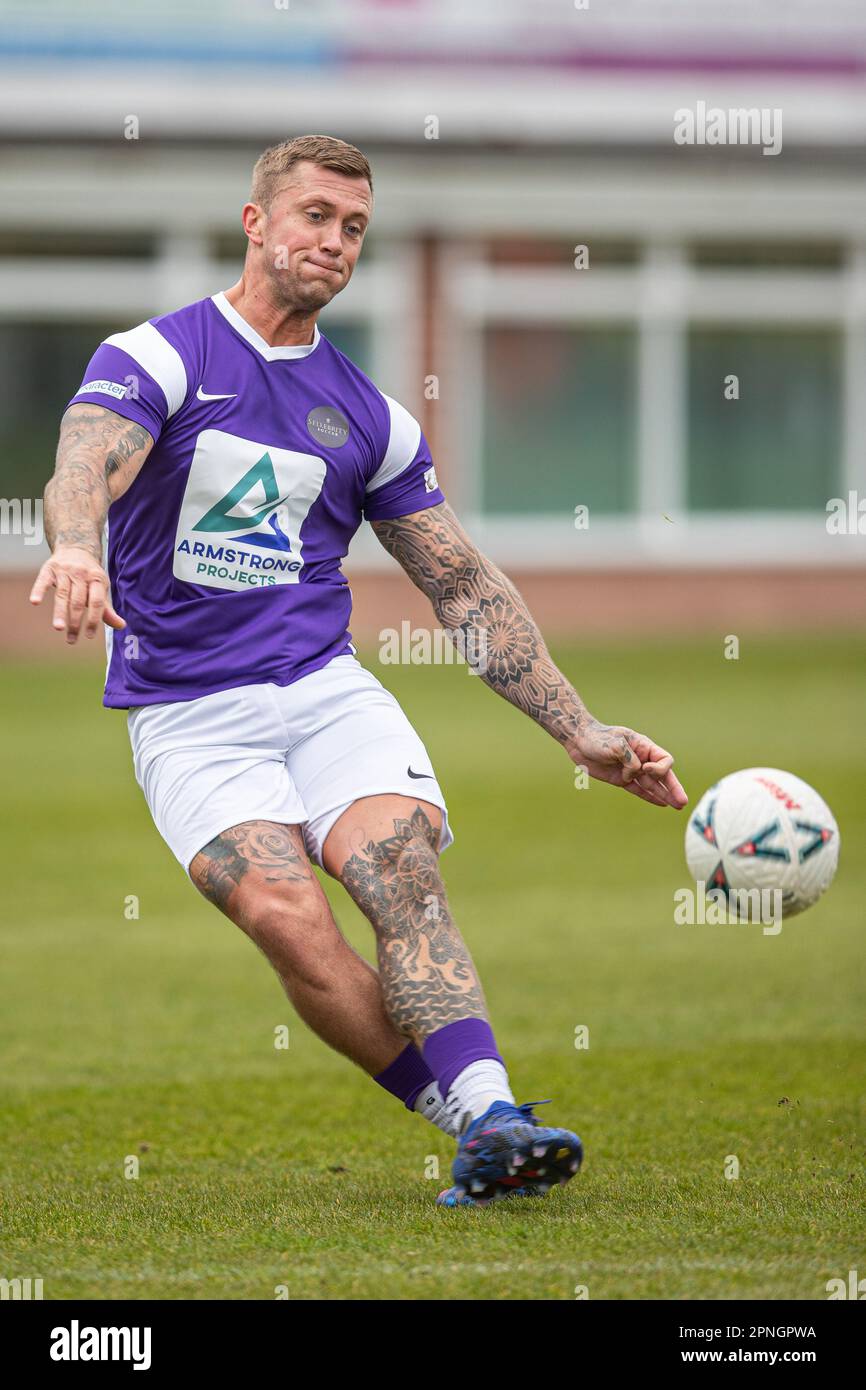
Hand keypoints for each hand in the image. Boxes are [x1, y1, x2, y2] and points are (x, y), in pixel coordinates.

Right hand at [29, 545, 124, 642]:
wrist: (76, 547)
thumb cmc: (90, 575)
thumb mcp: (101, 588)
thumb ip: (106, 608)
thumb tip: (121, 626)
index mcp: (97, 579)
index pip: (97, 602)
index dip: (94, 619)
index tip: (89, 636)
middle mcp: (81, 574)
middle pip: (78, 601)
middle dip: (75, 621)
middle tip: (72, 640)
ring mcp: (64, 571)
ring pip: (62, 594)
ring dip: (60, 612)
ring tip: (59, 628)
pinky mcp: (49, 568)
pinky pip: (43, 581)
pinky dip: (39, 590)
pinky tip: (35, 602)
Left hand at [570, 717, 687, 808]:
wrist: (579, 741)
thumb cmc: (598, 738)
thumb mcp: (615, 744)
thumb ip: (629, 758)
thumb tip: (637, 772)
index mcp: (643, 746)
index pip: (664, 760)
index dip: (660, 768)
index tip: (644, 769)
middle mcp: (641, 758)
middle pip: (663, 775)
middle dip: (673, 787)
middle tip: (682, 801)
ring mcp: (631, 770)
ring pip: (653, 785)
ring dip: (665, 795)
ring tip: (678, 806)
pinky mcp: (621, 779)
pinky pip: (639, 790)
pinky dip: (650, 797)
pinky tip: (662, 804)